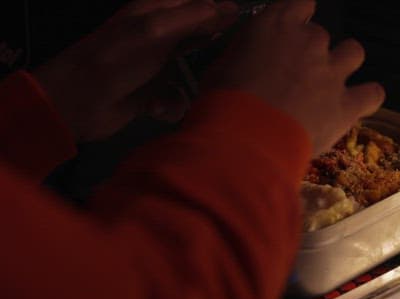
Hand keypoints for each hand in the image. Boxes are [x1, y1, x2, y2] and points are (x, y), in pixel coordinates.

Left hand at [33, 0, 238, 141]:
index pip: (198, 3)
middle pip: (199, 37)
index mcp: (157, 11)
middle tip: (220, 63)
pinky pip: (178, 97)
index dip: (220, 12)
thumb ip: (196, 17)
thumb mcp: (157, 31)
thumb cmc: (117, 60)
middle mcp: (160, 36)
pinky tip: (157, 107)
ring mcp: (157, 65)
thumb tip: (231, 8)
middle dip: (209, 52)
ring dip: (190, 85)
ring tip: (177, 90)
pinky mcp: (154, 93)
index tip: (241, 26)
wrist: (77, 103)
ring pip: (193, 70)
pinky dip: (170, 104)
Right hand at [203, 0, 384, 155]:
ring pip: (354, 52)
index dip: (298, 17)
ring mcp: (332, 72)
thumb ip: (243, 57)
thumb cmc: (222, 103)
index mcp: (276, 25)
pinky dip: (367, 98)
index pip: (299, 3)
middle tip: (295, 75)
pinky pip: (372, 94)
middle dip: (311, 52)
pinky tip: (357, 104)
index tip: (292, 29)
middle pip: (320, 35)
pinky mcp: (347, 104)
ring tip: (330, 83)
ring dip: (343, 63)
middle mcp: (309, 41)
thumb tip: (247, 63)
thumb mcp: (220, 69)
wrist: (246, 140)